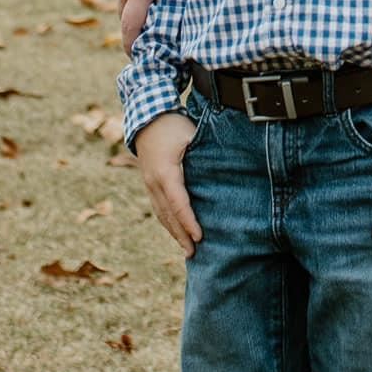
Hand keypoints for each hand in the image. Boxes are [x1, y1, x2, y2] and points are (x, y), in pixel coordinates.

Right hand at [136, 111, 202, 253]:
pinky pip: (159, 207)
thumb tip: (225, 167)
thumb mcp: (190, 135)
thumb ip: (205, 152)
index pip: (178, 203)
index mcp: (165, 173)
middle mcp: (154, 182)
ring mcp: (149, 184)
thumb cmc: (173, 125)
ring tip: (186, 249)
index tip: (200, 236)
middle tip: (193, 253)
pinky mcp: (150, 183)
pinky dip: (168, 221)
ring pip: (161, 214)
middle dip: (181, 235)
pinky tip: (176, 231)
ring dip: (173, 232)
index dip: (189, 222)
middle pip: (168, 214)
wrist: (146, 118)